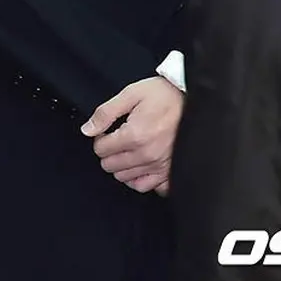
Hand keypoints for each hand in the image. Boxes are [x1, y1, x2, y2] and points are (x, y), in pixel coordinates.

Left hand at [81, 77, 183, 193]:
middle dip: (109, 152)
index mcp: (134, 135)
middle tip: (118, 139)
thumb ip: (106, 112)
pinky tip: (140, 165)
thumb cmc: (163, 94)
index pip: (101, 150)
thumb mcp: (131, 94)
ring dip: (122, 165)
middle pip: (111, 166)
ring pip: (125, 178)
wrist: (193, 98)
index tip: (108, 131)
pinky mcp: (169, 171)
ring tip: (129, 149)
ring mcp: (159, 166)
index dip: (100, 138)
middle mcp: (146, 155)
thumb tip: (87, 130)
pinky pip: (146, 186)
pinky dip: (139, 179)